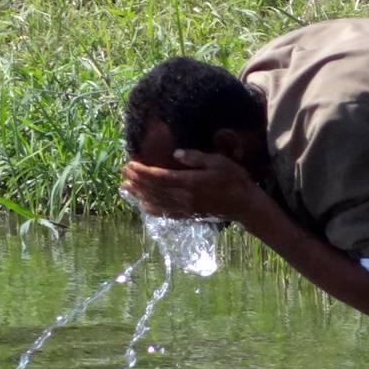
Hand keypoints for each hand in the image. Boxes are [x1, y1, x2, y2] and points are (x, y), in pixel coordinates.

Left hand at [120, 148, 261, 223]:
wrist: (244, 204)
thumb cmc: (234, 179)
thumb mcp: (219, 161)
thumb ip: (196, 158)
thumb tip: (176, 154)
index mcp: (190, 182)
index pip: (160, 176)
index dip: (143, 171)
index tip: (130, 163)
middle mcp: (184, 197)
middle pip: (154, 189)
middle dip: (137, 180)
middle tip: (124, 171)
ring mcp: (185, 208)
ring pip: (156, 202)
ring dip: (139, 194)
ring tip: (126, 187)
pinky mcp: (188, 214)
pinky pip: (166, 213)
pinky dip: (152, 209)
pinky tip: (143, 205)